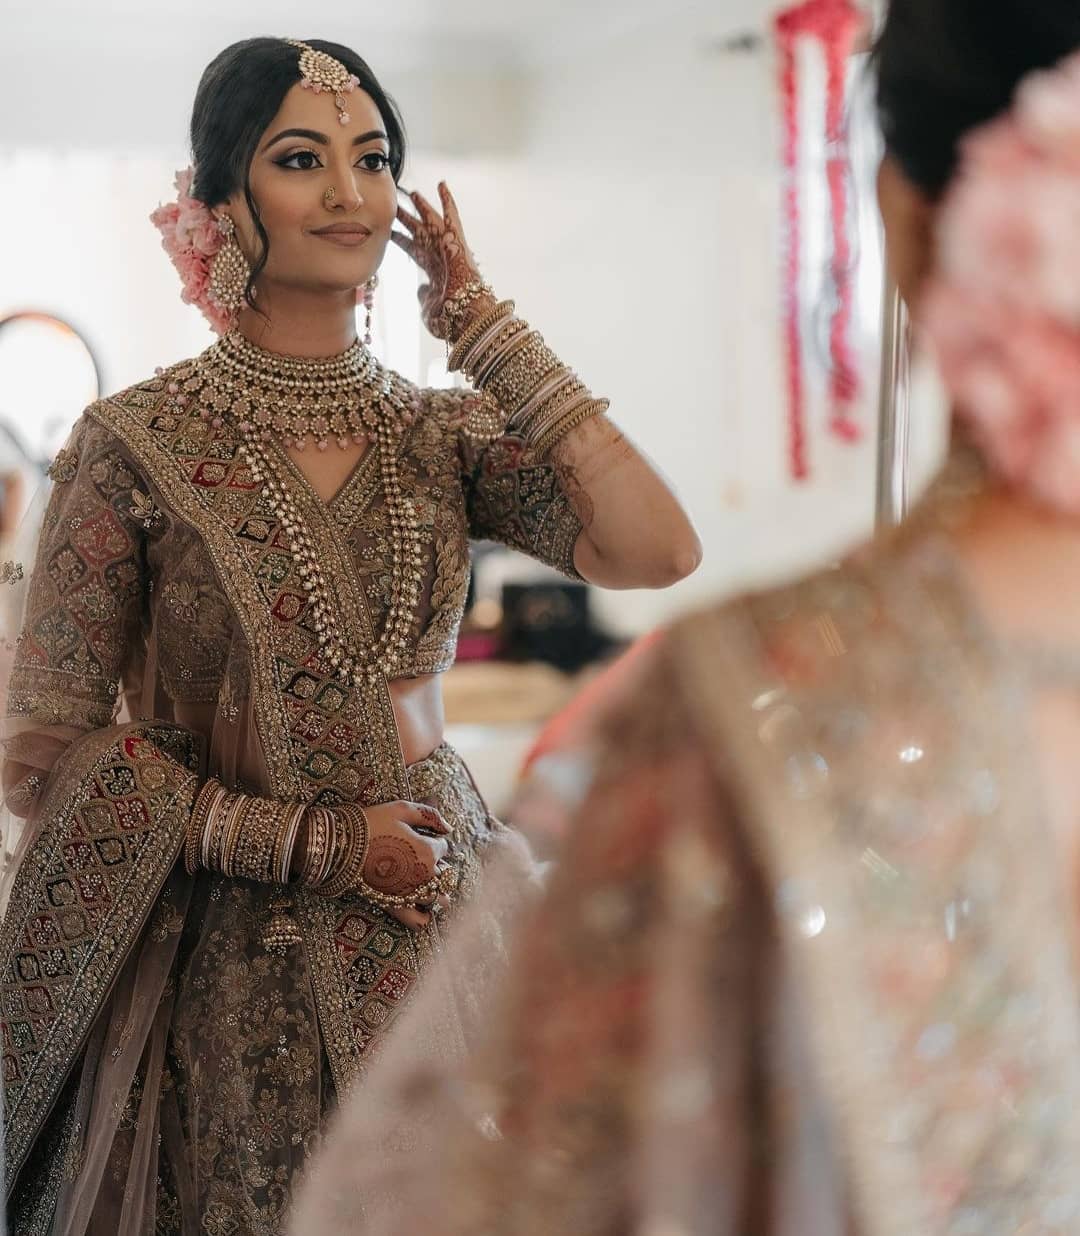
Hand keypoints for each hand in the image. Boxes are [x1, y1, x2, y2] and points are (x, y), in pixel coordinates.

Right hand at [363, 800, 452, 930]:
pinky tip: (422, 908)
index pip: (443, 848)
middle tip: (414, 857)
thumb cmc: (371, 823)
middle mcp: (424, 876)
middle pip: (443, 874)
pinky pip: (419, 921)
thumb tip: (449, 828)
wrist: (340, 845)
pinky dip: (425, 916)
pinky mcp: (395, 906)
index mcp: (428, 851)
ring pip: (437, 898)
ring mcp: (411, 893)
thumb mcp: (401, 809)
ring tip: (419, 881)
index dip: (432, 840)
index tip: (417, 838)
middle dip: (435, 865)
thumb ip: (430, 816)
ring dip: (434, 890)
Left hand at [391, 182, 491, 340]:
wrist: (466, 313)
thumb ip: (422, 296)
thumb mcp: (428, 308)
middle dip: (406, 219)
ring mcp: (447, 246)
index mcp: (432, 271)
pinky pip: (452, 216)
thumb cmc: (449, 317)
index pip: (412, 250)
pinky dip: (447, 200)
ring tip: (412, 192)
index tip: (389, 232)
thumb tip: (420, 287)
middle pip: (418, 232)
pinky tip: (441, 184)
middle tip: (395, 206)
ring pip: (431, 220)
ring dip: (422, 206)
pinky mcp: (457, 240)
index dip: (401, 240)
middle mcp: (439, 255)